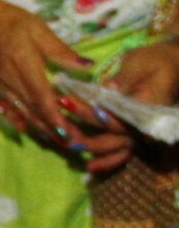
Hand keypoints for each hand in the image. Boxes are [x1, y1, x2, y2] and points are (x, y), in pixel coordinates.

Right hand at [0, 0, 100, 149]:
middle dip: (53, 129)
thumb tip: (87, 67)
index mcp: (23, 64)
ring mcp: (0, 84)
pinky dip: (18, 120)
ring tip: (58, 141)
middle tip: (73, 144)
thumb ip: (60, 51)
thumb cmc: (7, 19)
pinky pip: (7, 107)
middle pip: (34, 110)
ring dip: (40, 128)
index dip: (56, 117)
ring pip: (22, 112)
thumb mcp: (37, 28)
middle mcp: (10, 80)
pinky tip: (27, 130)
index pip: (42, 97)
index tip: (70, 132)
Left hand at [77, 41, 178, 171]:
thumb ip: (125, 77)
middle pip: (115, 136)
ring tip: (71, 151)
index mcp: (149, 106)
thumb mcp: (140, 62)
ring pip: (119, 148)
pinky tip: (91, 167)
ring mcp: (142, 131)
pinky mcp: (135, 132)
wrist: (171, 66)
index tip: (65, 103)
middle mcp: (147, 124)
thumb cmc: (154, 61)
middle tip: (59, 133)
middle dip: (86, 137)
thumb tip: (108, 88)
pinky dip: (108, 160)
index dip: (89, 113)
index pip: (117, 116)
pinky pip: (123, 150)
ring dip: (96, 153)